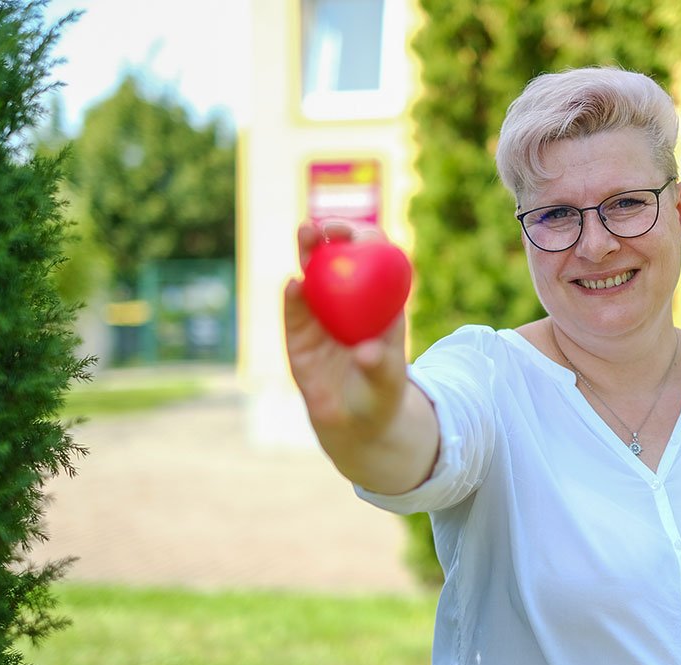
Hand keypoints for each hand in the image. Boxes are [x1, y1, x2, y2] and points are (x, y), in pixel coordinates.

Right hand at [283, 221, 408, 443]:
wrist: (354, 423)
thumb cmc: (379, 396)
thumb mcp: (387, 383)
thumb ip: (381, 367)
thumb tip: (366, 352)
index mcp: (376, 303)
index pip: (371, 258)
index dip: (362, 239)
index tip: (356, 234)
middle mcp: (345, 301)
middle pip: (335, 259)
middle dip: (327, 236)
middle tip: (321, 226)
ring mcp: (319, 316)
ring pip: (310, 276)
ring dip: (307, 253)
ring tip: (306, 235)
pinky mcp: (298, 335)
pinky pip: (294, 311)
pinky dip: (293, 296)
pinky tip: (294, 284)